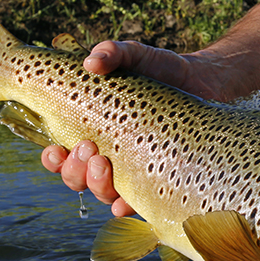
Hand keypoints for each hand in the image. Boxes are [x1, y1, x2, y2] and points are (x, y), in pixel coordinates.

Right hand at [40, 39, 223, 210]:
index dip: (53, 159)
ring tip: (104, 163)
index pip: (63, 154)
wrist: (206, 81)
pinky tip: (122, 205)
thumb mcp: (137, 56)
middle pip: (77, 178)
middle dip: (74, 170)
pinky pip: (140, 203)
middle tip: (88, 148)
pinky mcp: (162, 177)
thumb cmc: (164, 70)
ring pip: (103, 194)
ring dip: (96, 185)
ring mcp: (136, 168)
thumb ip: (113, 52)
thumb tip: (92, 62)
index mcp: (95, 130)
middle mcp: (111, 154)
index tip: (55, 148)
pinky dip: (126, 208)